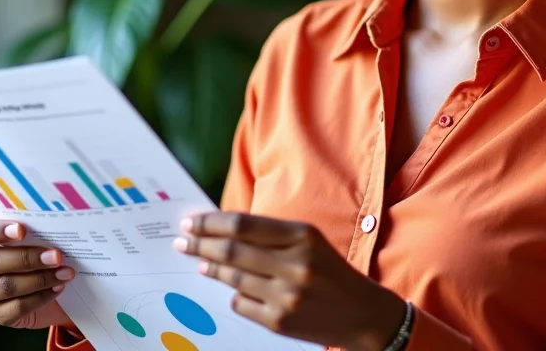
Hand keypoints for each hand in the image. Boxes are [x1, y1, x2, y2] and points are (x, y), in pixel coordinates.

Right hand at [0, 219, 77, 329]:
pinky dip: (42, 296)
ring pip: (6, 286)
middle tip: (56, 255)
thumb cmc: (31, 248)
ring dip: (40, 278)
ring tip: (65, 272)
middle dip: (26, 258)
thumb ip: (28, 227)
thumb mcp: (27, 234)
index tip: (22, 230)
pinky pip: (18, 307)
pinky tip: (58, 286)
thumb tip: (49, 223)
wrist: (43, 283)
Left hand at [174, 213, 405, 350]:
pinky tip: (234, 289)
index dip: (210, 223)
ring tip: (200, 263)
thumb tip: (221, 229)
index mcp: (303, 236)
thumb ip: (270, 234)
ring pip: (232, 278)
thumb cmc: (330, 271)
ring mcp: (286, 296)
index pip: (243, 225)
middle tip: (182, 241)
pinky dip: (234, 294)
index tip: (191, 222)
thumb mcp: (308, 241)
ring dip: (210, 269)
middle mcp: (295, 265)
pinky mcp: (280, 322)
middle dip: (200, 244)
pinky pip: (241, 304)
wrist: (363, 315)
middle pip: (232, 251)